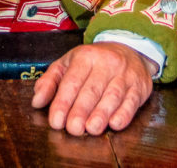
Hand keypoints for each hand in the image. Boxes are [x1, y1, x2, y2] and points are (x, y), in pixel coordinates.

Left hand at [31, 43, 156, 135]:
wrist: (129, 49)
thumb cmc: (93, 61)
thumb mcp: (68, 63)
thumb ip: (50, 81)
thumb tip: (37, 101)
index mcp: (86, 56)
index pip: (72, 81)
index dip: (63, 102)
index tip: (56, 121)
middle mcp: (107, 63)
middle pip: (92, 89)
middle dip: (81, 111)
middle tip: (73, 129)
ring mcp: (125, 74)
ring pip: (113, 95)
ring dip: (102, 114)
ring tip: (91, 129)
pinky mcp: (139, 86)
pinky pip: (132, 101)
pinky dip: (124, 113)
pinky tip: (115, 123)